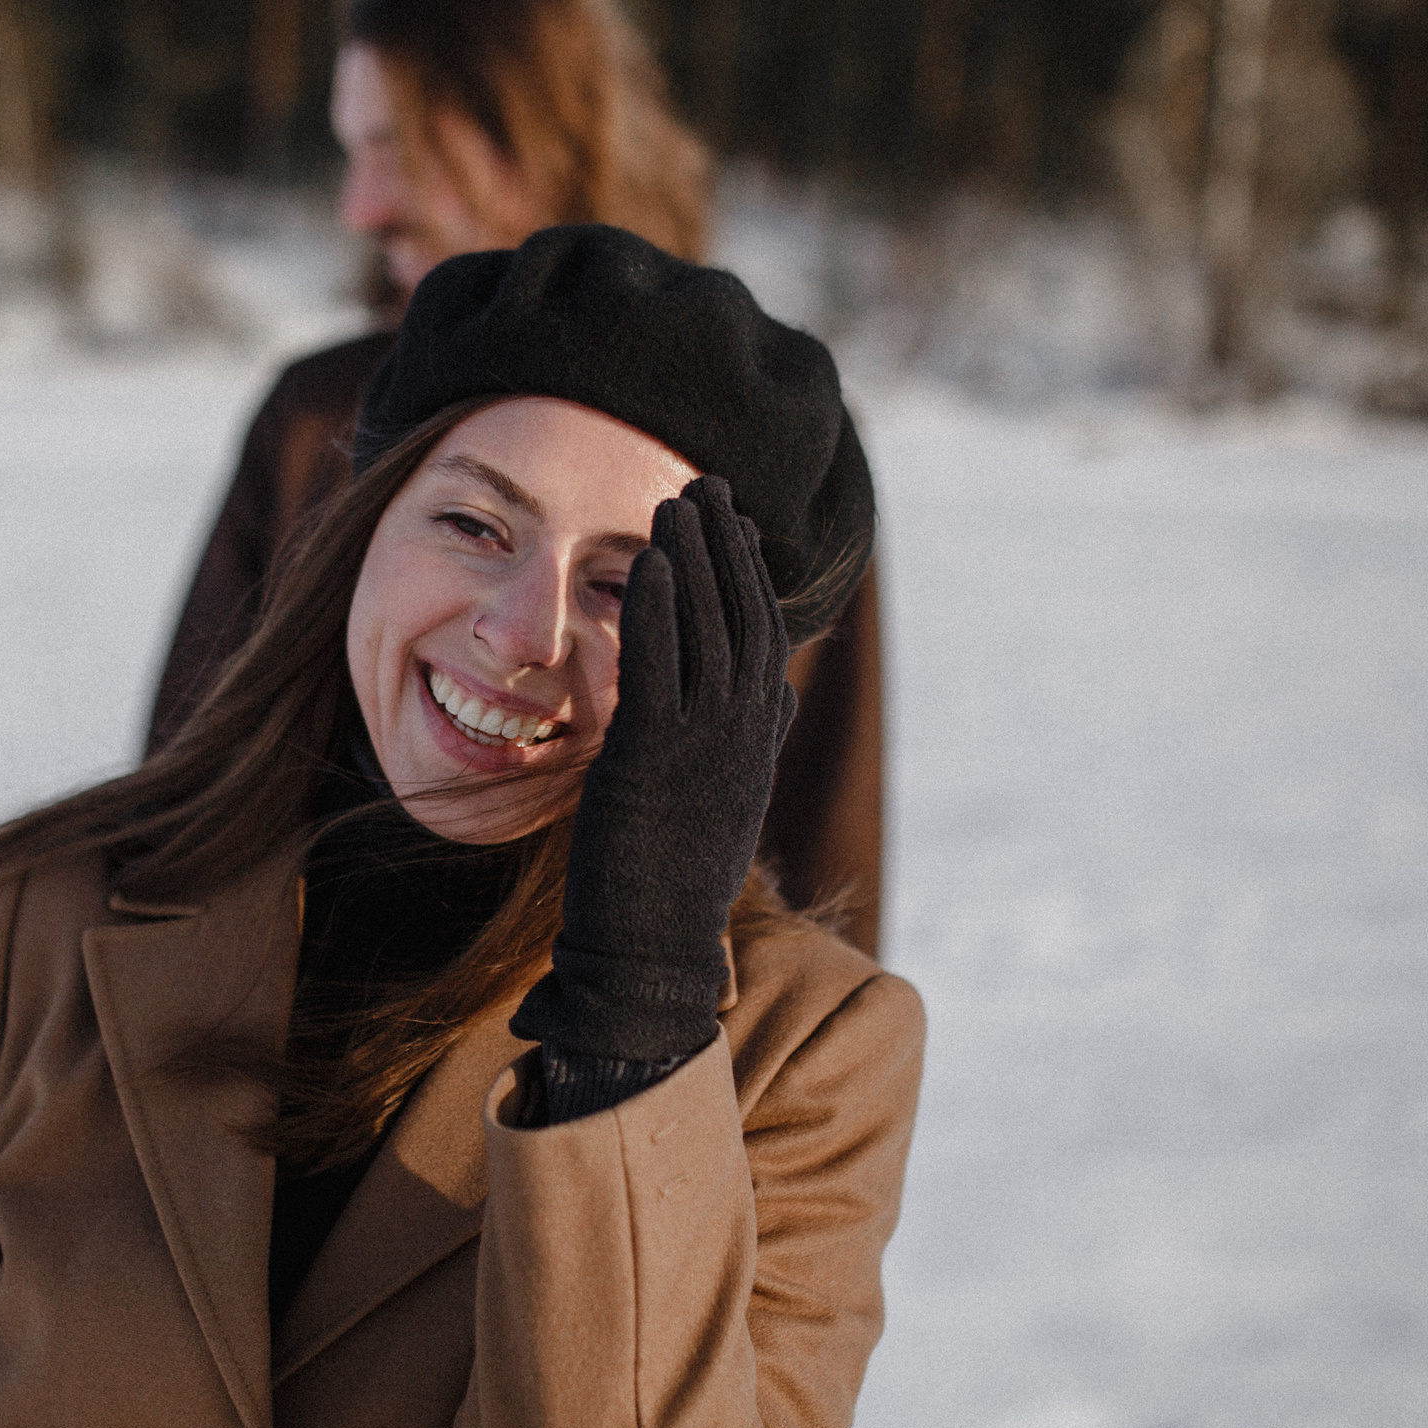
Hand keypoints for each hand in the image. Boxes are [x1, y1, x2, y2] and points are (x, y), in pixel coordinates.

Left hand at [511, 475, 795, 1061]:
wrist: (652, 945)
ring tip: (677, 500)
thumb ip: (756, 737)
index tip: (735, 521)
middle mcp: (742, 732)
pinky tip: (645, 562)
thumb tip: (781, 693)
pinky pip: (658, 663)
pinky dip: (655, 607)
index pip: (765, 634)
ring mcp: (703, 742)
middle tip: (707, 483)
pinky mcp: (653, 755)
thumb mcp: (731, 795)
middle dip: (725, 545)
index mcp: (758, 737)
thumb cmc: (677, 872)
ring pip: (706, 629)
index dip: (750, 572)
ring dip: (691, 558)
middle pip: (742, 615)